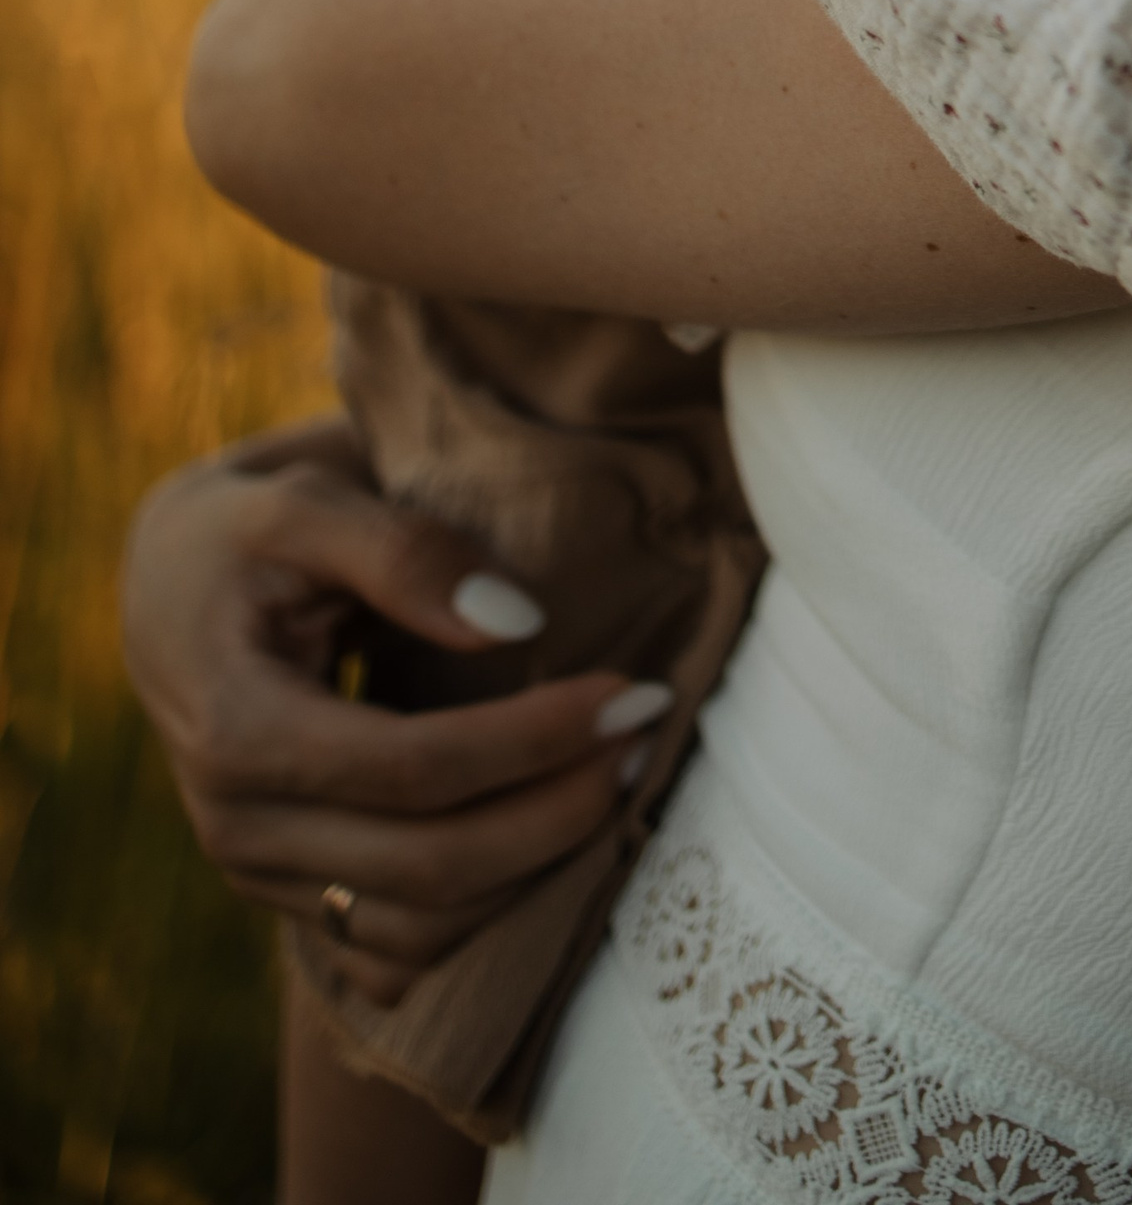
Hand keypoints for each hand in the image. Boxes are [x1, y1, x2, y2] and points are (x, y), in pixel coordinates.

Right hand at [121, 419, 666, 1007]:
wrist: (167, 589)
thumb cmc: (246, 530)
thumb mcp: (305, 500)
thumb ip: (405, 552)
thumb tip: (519, 624)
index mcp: (237, 727)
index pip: (412, 768)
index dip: (535, 741)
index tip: (634, 691)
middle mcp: (239, 824)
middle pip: (427, 867)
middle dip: (557, 812)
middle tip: (647, 734)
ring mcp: (260, 873)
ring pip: (420, 930)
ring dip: (536, 873)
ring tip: (619, 779)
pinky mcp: (290, 893)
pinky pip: (396, 949)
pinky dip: (488, 916)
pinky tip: (557, 840)